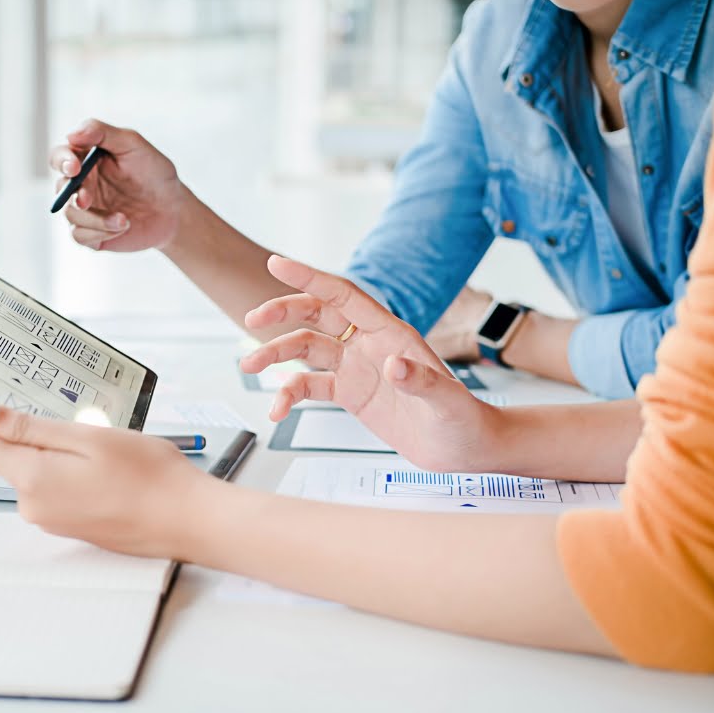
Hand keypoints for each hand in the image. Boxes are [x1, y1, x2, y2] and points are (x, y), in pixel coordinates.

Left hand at [0, 399, 209, 558]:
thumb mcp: (87, 438)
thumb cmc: (149, 477)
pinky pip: (50, 485)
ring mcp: (51, 518)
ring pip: (29, 470)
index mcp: (32, 479)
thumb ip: (29, 428)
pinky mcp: (69, 523)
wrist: (187, 520)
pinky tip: (92, 453)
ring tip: (78, 422)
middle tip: (26, 388)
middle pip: (1, 456)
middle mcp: (34, 505)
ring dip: (41, 444)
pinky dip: (58, 464)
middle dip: (7, 424)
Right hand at [49, 118, 187, 251]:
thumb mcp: (133, 145)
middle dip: (72, 194)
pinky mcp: (92, 233)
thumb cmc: (154, 173)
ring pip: (70, 214)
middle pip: (60, 187)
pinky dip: (100, 232)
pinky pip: (80, 235)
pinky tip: (123, 226)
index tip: (74, 167)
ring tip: (124, 219)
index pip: (60, 156)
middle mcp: (81, 184)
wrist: (174, 210)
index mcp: (86, 160)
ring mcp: (85, 210)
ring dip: (94, 218)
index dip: (62, 160)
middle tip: (87, 199)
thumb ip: (103, 133)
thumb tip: (71, 135)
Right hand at [240, 256, 502, 472]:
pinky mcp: (351, 394)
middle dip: (282, 313)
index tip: (277, 263)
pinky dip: (288, 395)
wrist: (465, 448)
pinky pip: (310, 387)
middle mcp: (369, 344)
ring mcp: (357, 368)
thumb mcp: (447, 402)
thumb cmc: (463, 420)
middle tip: (252, 319)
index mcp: (391, 333)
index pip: (343, 296)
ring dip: (275, 354)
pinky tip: (276, 410)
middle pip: (317, 316)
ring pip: (306, 350)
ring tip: (248, 365)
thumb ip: (421, 382)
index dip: (310, 277)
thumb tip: (393, 366)